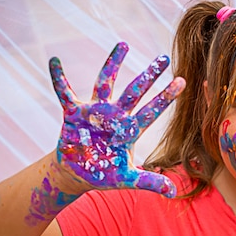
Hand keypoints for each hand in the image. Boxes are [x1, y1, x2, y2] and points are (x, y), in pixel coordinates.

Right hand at [49, 42, 184, 196]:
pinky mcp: (73, 113)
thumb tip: (173, 191)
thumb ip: (150, 181)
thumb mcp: (128, 179)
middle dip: (148, 76)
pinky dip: (58, 78)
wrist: (77, 175)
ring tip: (123, 44)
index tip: (182, 82)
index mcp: (129, 130)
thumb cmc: (104, 174)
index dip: (165, 97)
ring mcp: (95, 112)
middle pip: (134, 91)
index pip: (151, 110)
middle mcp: (115, 115)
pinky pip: (64, 92)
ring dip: (113, 64)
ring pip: (106, 82)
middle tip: (164, 57)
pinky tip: (54, 60)